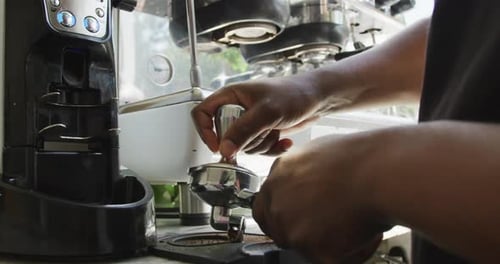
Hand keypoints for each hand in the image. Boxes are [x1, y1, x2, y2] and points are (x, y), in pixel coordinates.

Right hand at [191, 74, 325, 158]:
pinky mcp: (263, 131)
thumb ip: (244, 130)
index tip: (218, 146)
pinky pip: (258, 149)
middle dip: (244, 142)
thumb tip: (225, 149)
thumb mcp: (266, 112)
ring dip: (260, 145)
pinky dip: (272, 149)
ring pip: (243, 146)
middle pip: (224, 135)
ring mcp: (251, 122)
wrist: (318, 98)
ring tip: (275, 132)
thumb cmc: (294, 94)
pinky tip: (284, 142)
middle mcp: (238, 109)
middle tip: (260, 134)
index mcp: (231, 96)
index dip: (205, 130)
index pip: (202, 112)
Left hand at [252, 132, 391, 262]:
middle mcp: (278, 201)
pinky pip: (326, 257)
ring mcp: (291, 226)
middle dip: (299, 231)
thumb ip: (301, 173)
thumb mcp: (318, 152)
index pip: (263, 207)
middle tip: (326, 226)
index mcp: (278, 175)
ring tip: (350, 220)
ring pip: (302, 245)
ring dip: (323, 240)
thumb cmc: (360, 158)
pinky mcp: (311, 247)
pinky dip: (345, 251)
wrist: (379, 172)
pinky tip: (360, 230)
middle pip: (278, 229)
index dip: (279, 215)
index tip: (293, 218)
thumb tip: (306, 181)